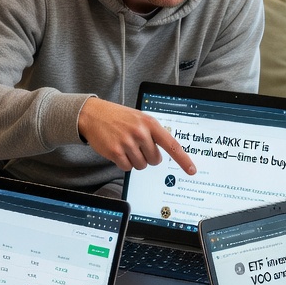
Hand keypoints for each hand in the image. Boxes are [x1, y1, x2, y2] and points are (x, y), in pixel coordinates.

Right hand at [78, 98, 195, 175]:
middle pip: (155, 160)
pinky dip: (123, 163)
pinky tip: (118, 150)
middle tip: (137, 146)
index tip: (192, 170)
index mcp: (150, 123)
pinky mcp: (115, 151)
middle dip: (147, 157)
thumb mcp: (139, 119)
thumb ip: (153, 133)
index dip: (183, 160)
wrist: (93, 114)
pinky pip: (127, 167)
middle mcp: (140, 132)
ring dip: (134, 160)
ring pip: (141, 165)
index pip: (171, 144)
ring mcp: (127, 142)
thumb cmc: (119, 118)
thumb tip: (166, 152)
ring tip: (126, 146)